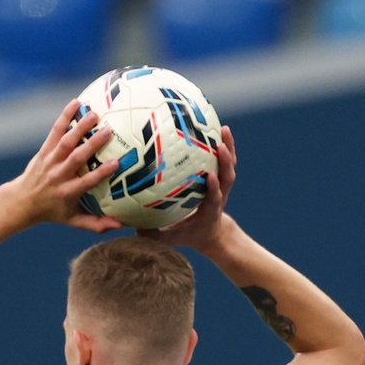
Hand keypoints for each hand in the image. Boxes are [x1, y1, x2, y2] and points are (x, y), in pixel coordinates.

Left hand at [0, 100, 121, 233]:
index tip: (116, 162)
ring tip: (94, 114)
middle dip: (92, 144)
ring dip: (79, 127)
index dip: (101, 172)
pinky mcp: (45, 150)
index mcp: (68, 192)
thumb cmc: (53, 212)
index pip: (87, 181)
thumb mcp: (73, 221)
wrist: (22, 200)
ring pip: (66, 141)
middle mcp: (59, 174)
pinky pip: (55, 131)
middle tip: (108, 131)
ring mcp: (51, 160)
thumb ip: (96, 224)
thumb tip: (120, 226)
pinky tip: (75, 104)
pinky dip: (64, 117)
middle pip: (76, 157)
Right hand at [148, 125, 237, 253]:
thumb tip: (135, 231)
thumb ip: (157, 235)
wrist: (211, 233)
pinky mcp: (221, 178)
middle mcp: (219, 196)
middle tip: (220, 145)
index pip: (214, 197)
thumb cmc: (190, 234)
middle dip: (226, 162)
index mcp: (210, 209)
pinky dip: (224, 144)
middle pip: (227, 177)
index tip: (209, 176)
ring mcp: (222, 186)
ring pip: (229, 165)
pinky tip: (215, 126)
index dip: (214, 188)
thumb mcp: (174, 238)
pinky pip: (224, 159)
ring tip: (223, 128)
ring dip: (228, 147)